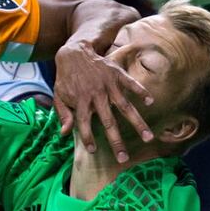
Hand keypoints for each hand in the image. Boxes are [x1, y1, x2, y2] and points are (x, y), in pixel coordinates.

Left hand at [54, 42, 153, 160]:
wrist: (75, 52)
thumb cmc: (66, 77)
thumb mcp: (59, 95)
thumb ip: (63, 114)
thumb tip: (64, 134)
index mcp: (80, 101)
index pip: (83, 124)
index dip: (87, 137)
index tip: (93, 151)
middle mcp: (96, 95)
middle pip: (108, 121)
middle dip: (116, 141)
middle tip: (124, 158)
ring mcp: (108, 85)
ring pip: (125, 106)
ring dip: (137, 122)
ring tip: (148, 137)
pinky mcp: (116, 74)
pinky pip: (131, 84)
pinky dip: (141, 91)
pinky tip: (150, 102)